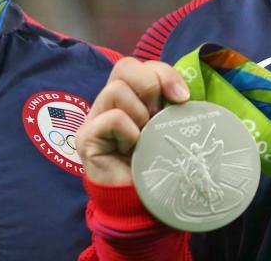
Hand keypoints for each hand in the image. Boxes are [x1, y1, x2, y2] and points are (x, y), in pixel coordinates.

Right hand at [76, 57, 189, 186]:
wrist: (143, 204)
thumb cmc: (157, 163)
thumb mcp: (170, 126)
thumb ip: (172, 104)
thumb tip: (183, 93)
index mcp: (130, 96)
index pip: (142, 65)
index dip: (164, 74)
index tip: (183, 98)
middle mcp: (109, 102)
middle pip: (125, 66)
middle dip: (151, 88)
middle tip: (158, 117)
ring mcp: (95, 118)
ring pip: (117, 89)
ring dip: (140, 114)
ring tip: (143, 138)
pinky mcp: (87, 137)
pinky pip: (113, 118)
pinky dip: (129, 132)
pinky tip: (132, 149)